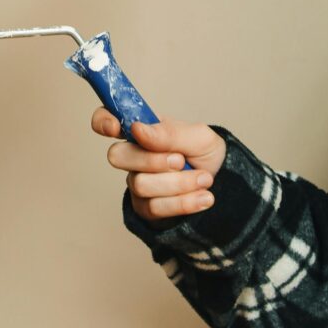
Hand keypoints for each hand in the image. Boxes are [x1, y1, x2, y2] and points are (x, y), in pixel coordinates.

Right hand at [92, 108, 226, 222]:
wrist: (224, 183)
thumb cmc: (205, 153)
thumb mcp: (198, 136)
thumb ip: (168, 133)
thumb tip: (137, 129)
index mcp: (142, 130)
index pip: (106, 119)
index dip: (103, 121)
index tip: (116, 128)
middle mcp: (133, 156)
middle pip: (117, 156)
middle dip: (152, 160)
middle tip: (181, 160)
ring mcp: (137, 182)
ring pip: (141, 184)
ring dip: (178, 183)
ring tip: (204, 179)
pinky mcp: (146, 208)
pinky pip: (154, 207)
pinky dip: (184, 202)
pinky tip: (203, 198)